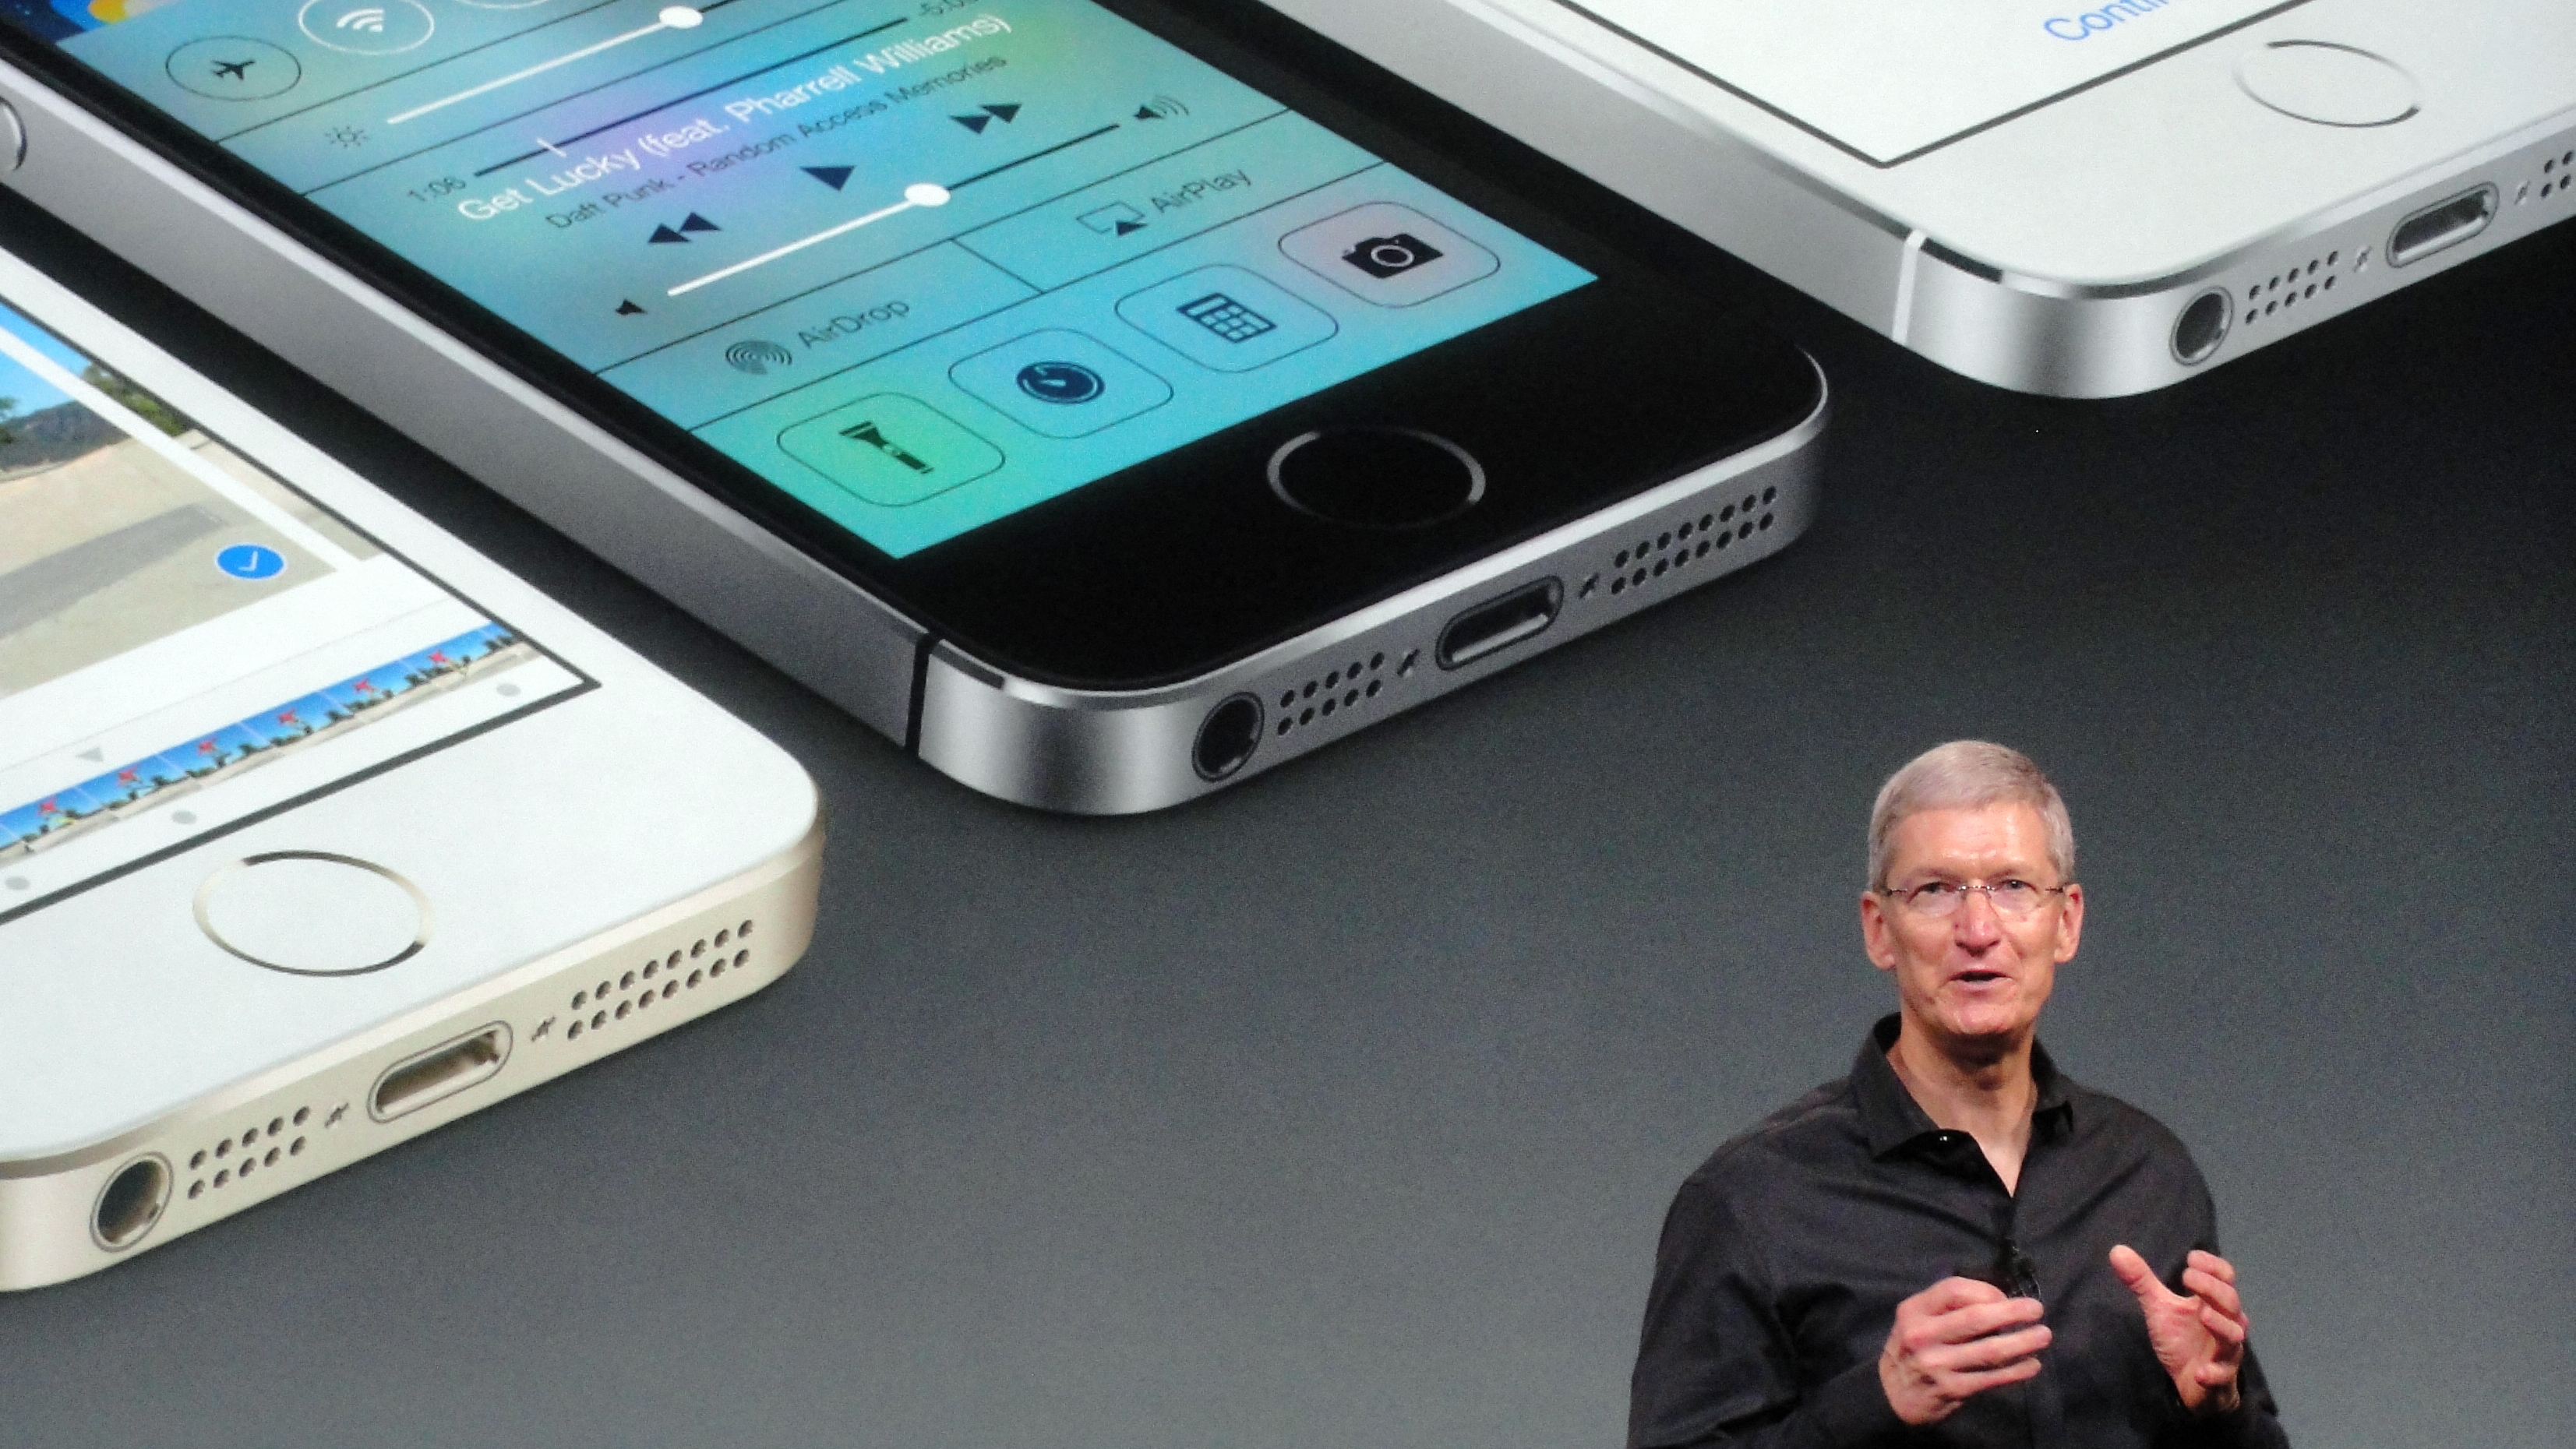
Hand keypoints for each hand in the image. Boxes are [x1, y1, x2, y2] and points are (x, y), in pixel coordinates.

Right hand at [1877, 1276, 2050, 1425]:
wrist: (1891, 1393)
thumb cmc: (1913, 1348)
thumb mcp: (1917, 1318)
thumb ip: (1947, 1307)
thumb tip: (1999, 1300)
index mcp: (1914, 1310)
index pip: (1954, 1291)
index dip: (1986, 1291)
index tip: (2005, 1298)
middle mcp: (1923, 1335)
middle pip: (1975, 1318)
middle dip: (2011, 1312)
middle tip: (2037, 1310)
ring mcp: (1937, 1365)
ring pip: (1989, 1351)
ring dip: (2022, 1342)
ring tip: (2043, 1336)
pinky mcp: (1952, 1390)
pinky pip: (1991, 1378)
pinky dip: (2016, 1371)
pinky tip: (2032, 1365)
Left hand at [2108, 1245, 2247, 1414]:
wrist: (2193, 1383)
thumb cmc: (2181, 1339)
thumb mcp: (2159, 1308)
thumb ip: (2142, 1281)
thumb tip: (2116, 1250)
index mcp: (2213, 1302)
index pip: (2224, 1277)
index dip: (2213, 1266)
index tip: (2191, 1258)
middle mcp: (2226, 1323)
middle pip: (2230, 1301)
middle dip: (2212, 1288)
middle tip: (2187, 1277)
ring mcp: (2226, 1350)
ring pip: (2233, 1335)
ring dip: (2221, 1325)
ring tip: (2203, 1315)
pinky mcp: (2221, 1376)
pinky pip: (2222, 1374)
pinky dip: (2213, 1372)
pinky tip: (2201, 1372)